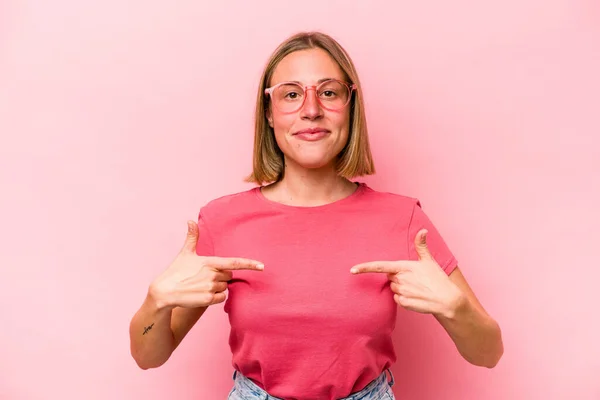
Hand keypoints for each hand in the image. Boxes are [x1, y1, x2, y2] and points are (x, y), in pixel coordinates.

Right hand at [149, 221, 263, 309]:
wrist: (164, 292)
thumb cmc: (175, 271)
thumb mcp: (185, 253)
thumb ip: (192, 237)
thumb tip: (190, 220)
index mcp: (210, 262)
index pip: (234, 263)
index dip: (250, 264)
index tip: (262, 266)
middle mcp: (213, 274)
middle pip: (229, 275)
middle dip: (221, 275)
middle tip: (205, 276)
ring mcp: (211, 287)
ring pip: (225, 287)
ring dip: (218, 286)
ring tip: (201, 285)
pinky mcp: (208, 299)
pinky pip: (222, 297)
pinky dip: (216, 297)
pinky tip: (203, 294)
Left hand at [350, 229, 463, 317]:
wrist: (447, 300)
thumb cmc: (438, 279)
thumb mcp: (429, 261)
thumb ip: (421, 246)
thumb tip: (422, 230)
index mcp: (404, 267)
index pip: (380, 266)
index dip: (365, 268)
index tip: (352, 269)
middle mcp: (400, 279)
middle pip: (390, 277)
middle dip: (398, 277)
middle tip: (413, 279)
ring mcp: (401, 292)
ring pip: (393, 288)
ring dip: (401, 288)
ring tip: (417, 288)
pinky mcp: (403, 303)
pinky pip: (397, 299)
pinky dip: (404, 299)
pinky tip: (416, 297)